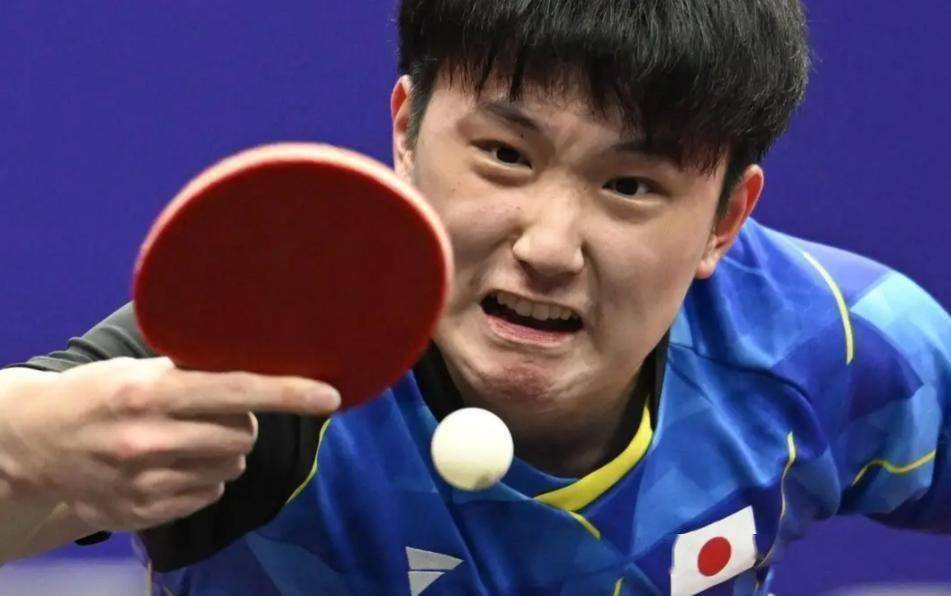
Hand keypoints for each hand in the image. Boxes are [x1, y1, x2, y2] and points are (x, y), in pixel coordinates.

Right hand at [0, 357, 339, 531]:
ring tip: (186, 439)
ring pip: (232, 467)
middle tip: (211, 414)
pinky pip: (209, 493)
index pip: (236, 390)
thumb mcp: (139, 369)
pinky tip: (172, 464)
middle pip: (244, 435)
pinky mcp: (144, 512)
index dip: (289, 392)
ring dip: (224, 453)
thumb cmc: (99, 395)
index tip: (330, 396)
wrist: (36, 443)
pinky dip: (204, 479)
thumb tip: (262, 363)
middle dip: (241, 423)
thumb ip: (194, 371)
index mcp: (150, 392)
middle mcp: (148, 439)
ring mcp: (145, 481)